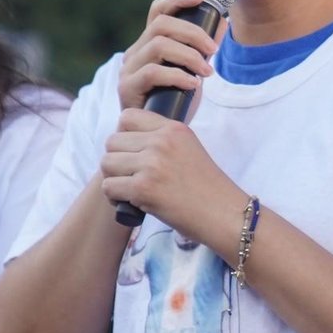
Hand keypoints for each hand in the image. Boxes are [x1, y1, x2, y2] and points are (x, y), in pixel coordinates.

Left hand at [99, 110, 239, 241]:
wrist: (226, 215)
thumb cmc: (209, 189)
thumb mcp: (190, 150)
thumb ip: (162, 140)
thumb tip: (125, 142)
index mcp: (174, 129)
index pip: (128, 117)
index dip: (125, 136)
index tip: (136, 153)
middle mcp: (162, 142)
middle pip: (112, 141)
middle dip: (117, 160)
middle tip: (132, 176)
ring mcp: (152, 164)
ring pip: (107, 163)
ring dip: (114, 179)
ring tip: (131, 190)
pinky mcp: (143, 188)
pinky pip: (109, 187)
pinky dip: (115, 198)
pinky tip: (132, 203)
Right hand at [117, 0, 222, 115]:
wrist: (160, 135)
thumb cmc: (177, 101)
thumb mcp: (195, 70)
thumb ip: (204, 48)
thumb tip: (223, 21)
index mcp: (150, 43)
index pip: (158, 10)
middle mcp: (136, 52)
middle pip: (161, 24)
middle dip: (193, 33)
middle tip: (215, 50)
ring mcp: (128, 69)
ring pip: (158, 45)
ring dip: (189, 55)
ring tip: (207, 72)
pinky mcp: (127, 89)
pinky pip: (152, 72)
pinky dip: (177, 75)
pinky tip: (194, 84)